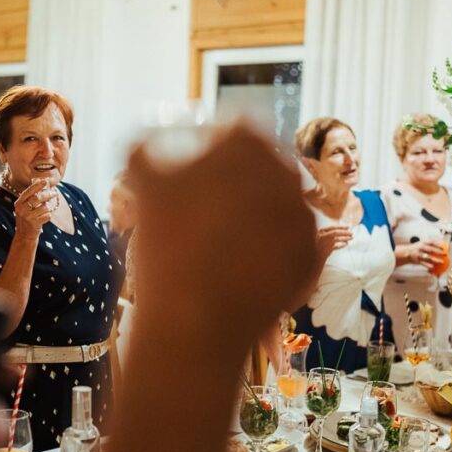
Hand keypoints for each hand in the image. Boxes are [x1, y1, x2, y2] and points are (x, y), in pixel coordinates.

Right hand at [13, 179, 56, 239]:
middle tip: (54, 193)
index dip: (37, 185)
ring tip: (45, 210)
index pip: (29, 191)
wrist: (24, 235)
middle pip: (38, 198)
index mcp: (18, 203)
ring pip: (44, 207)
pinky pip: (47, 216)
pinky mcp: (34, 224)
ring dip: (48, 208)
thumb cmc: (27, 218)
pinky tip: (44, 218)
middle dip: (48, 194)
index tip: (46, 181)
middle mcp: (21, 209)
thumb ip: (31, 195)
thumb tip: (40, 181)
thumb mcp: (25, 206)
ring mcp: (28, 217)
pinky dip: (48, 216)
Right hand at [127, 122, 317, 338]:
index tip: (189, 169)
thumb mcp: (141, 176)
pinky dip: (264, 250)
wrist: (196, 322)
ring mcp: (304, 218)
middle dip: (233, 181)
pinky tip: (234, 267)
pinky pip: (286, 243)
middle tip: (200, 208)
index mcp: (250, 144)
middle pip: (260, 166)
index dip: (209, 144)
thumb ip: (148, 142)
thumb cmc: (168, 244)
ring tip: (214, 243)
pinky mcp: (310, 259)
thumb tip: (155, 138)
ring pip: (275, 204)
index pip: (234, 128)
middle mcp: (287, 174)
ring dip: (250, 215)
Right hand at [316, 225, 351, 262]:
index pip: (332, 227)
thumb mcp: (322, 236)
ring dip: (345, 238)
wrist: (315, 255)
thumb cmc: (319, 244)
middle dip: (345, 233)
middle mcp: (322, 236)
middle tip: (351, 233)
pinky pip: (337, 246)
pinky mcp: (328, 249)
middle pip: (336, 232)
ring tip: (351, 238)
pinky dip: (342, 245)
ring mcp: (325, 243)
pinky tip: (346, 244)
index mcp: (321, 231)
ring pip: (338, 239)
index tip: (348, 227)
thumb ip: (330, 232)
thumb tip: (343, 228)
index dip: (341, 227)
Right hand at [405, 240, 445, 269]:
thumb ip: (429, 245)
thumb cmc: (416, 248)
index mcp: (423, 243)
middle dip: (438, 252)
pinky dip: (428, 265)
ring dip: (435, 260)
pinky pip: (424, 263)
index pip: (432, 242)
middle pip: (431, 249)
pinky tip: (433, 267)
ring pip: (428, 257)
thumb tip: (440, 245)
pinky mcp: (417, 260)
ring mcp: (418, 254)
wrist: (405, 253)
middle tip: (445, 254)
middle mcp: (420, 248)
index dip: (438, 244)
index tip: (444, 247)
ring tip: (441, 262)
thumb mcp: (421, 244)